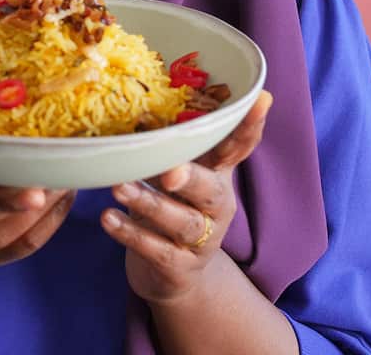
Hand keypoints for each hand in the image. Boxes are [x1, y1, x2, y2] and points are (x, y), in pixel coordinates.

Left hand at [101, 91, 272, 303]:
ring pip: (181, 221)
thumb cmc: (173, 205)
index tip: (262, 98)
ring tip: (119, 188)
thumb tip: (141, 108)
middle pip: (211, 190)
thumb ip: (168, 145)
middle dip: (191, 178)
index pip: (239, 147)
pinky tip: (109, 219)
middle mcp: (218, 205)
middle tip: (169, 170)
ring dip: (148, 203)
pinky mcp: (179, 266)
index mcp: (219, 174)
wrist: (175, 272)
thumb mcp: (178, 172)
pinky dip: (131, 234)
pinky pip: (156, 249)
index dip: (250, 125)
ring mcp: (202, 239)